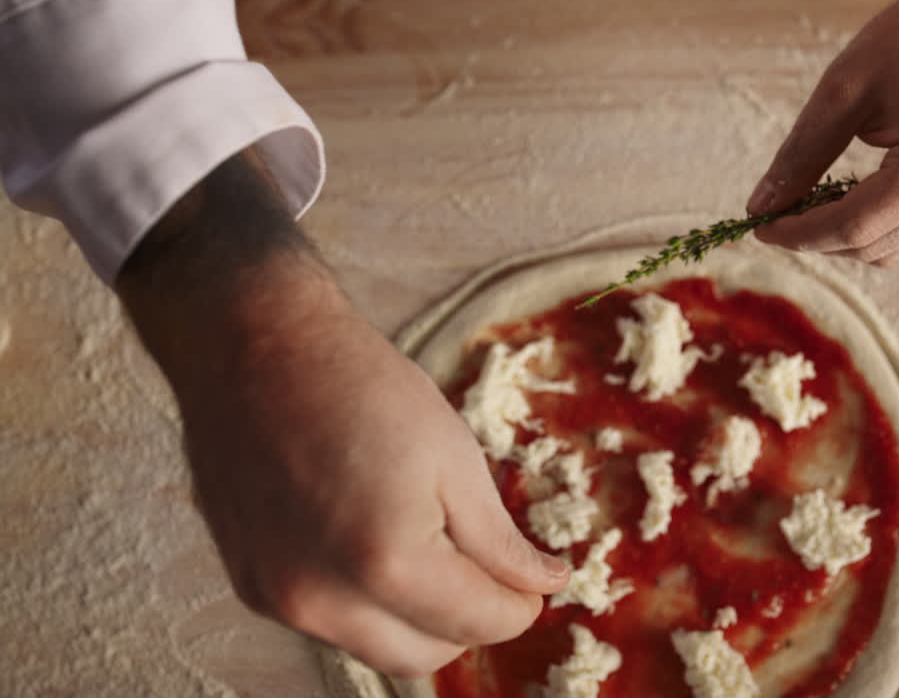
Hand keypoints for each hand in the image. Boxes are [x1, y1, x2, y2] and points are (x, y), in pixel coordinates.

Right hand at [118, 153, 567, 676]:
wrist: (256, 347)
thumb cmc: (364, 388)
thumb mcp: (454, 457)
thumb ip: (500, 542)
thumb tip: (543, 587)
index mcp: (385, 561)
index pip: (480, 622)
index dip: (521, 604)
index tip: (535, 577)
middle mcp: (321, 599)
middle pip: (426, 656)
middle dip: (470, 620)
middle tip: (488, 564)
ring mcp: (277, 599)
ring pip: (377, 646)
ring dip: (417, 616)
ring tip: (428, 541)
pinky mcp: (251, 587)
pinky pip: (331, 623)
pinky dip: (367, 602)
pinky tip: (372, 537)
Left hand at [748, 0, 898, 264]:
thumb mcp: (843, 90)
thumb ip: (801, 154)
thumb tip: (762, 205)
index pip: (853, 226)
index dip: (799, 234)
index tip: (760, 227)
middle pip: (871, 247)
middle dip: (816, 239)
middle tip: (775, 215)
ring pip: (891, 250)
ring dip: (843, 239)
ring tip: (806, 208)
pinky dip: (872, 229)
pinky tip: (842, 203)